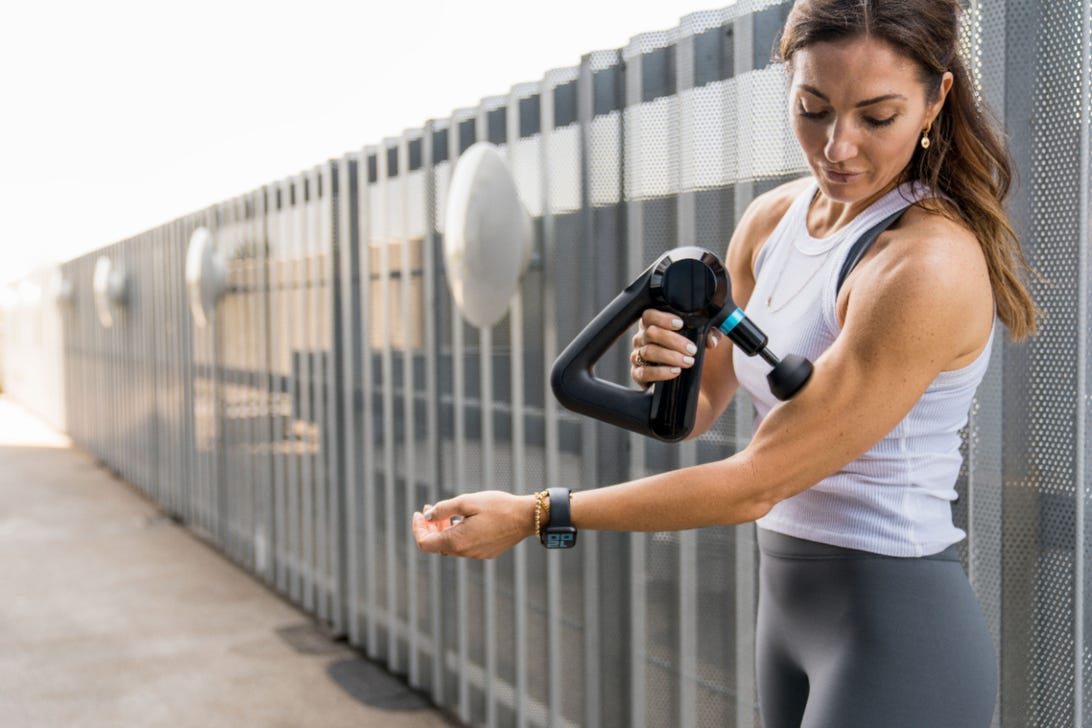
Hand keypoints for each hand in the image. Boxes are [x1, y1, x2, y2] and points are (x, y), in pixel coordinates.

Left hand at [412, 491, 535, 559]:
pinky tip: (463, 521)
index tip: (418, 513)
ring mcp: (476, 554)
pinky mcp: (486, 552)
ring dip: (444, 530)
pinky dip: (457, 534)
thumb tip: (427, 516)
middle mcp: (465, 552)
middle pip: (437, 544)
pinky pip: (464, 546)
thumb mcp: (467, 501)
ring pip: (451, 545)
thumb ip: (443, 509)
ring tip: (447, 513)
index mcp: (457, 541)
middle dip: (430, 526)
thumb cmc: (498, 506)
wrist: (526, 517)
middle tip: (430, 508)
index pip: (425, 543)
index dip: (417, 528)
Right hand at [630, 310, 719, 386]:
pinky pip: (644, 372)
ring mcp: (637, 356)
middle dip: (674, 341)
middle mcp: (641, 338)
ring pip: (649, 351)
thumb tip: (711, 340)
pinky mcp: (637, 374)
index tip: (680, 324)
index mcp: (652, 325)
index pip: (649, 315)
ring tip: (688, 362)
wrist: (680, 380)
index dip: (663, 318)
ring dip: (671, 356)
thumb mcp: (699, 339)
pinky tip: (675, 371)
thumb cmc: (686, 352)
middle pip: (651, 333)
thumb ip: (709, 334)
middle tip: (692, 350)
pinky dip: (661, 372)